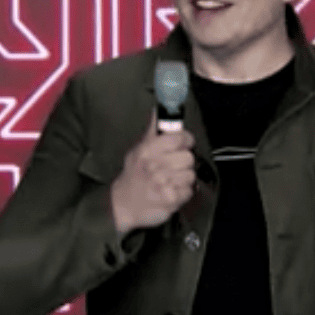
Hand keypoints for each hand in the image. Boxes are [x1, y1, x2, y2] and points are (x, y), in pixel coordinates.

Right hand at [110, 110, 196, 234]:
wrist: (124, 204)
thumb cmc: (134, 175)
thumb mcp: (139, 149)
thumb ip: (154, 130)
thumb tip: (159, 110)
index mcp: (148, 150)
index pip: (179, 138)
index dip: (185, 141)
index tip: (182, 144)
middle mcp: (155, 165)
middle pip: (189, 157)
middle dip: (183, 162)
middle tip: (172, 167)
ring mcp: (162, 182)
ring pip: (190, 174)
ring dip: (183, 179)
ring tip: (170, 181)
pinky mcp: (170, 198)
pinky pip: (189, 190)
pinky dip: (182, 193)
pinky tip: (170, 191)